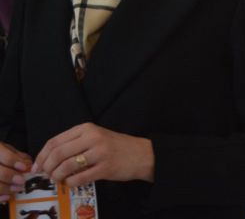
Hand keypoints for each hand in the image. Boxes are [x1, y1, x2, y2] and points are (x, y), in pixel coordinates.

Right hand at [0, 141, 31, 200]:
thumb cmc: (0, 154)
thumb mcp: (8, 149)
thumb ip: (18, 156)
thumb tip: (28, 164)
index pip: (2, 154)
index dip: (13, 161)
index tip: (23, 167)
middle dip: (10, 177)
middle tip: (21, 180)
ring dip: (6, 188)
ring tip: (17, 189)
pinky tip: (7, 197)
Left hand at [34, 122, 154, 186]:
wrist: (142, 154)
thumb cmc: (115, 147)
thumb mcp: (95, 137)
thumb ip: (74, 143)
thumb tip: (47, 159)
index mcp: (87, 128)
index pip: (55, 141)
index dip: (41, 156)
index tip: (37, 166)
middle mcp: (93, 137)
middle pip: (58, 153)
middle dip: (47, 167)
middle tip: (46, 175)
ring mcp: (100, 152)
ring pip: (66, 166)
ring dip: (57, 176)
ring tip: (58, 179)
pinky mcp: (105, 167)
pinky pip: (79, 178)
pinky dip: (71, 183)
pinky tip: (71, 182)